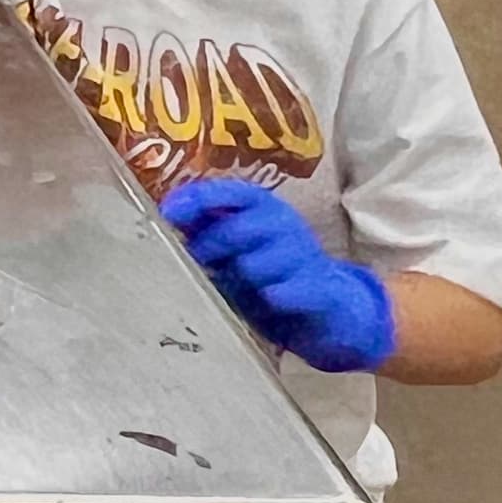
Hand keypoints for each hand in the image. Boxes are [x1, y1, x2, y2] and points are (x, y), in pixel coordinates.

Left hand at [161, 179, 397, 373]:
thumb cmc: (274, 273)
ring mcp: (306, 256)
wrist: (334, 311)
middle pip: (233, 230)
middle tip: (203, 265)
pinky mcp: (322, 290)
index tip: (169, 213)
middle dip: (209, 250)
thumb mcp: (238, 247)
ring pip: (252, 265)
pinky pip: (284, 291)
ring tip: (242, 291)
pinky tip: (270, 300)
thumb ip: (207, 229)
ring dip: (238, 283)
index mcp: (263, 207)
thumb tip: (167, 214)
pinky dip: (272, 297)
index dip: (196, 200)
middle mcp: (285, 224)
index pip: (228, 192)